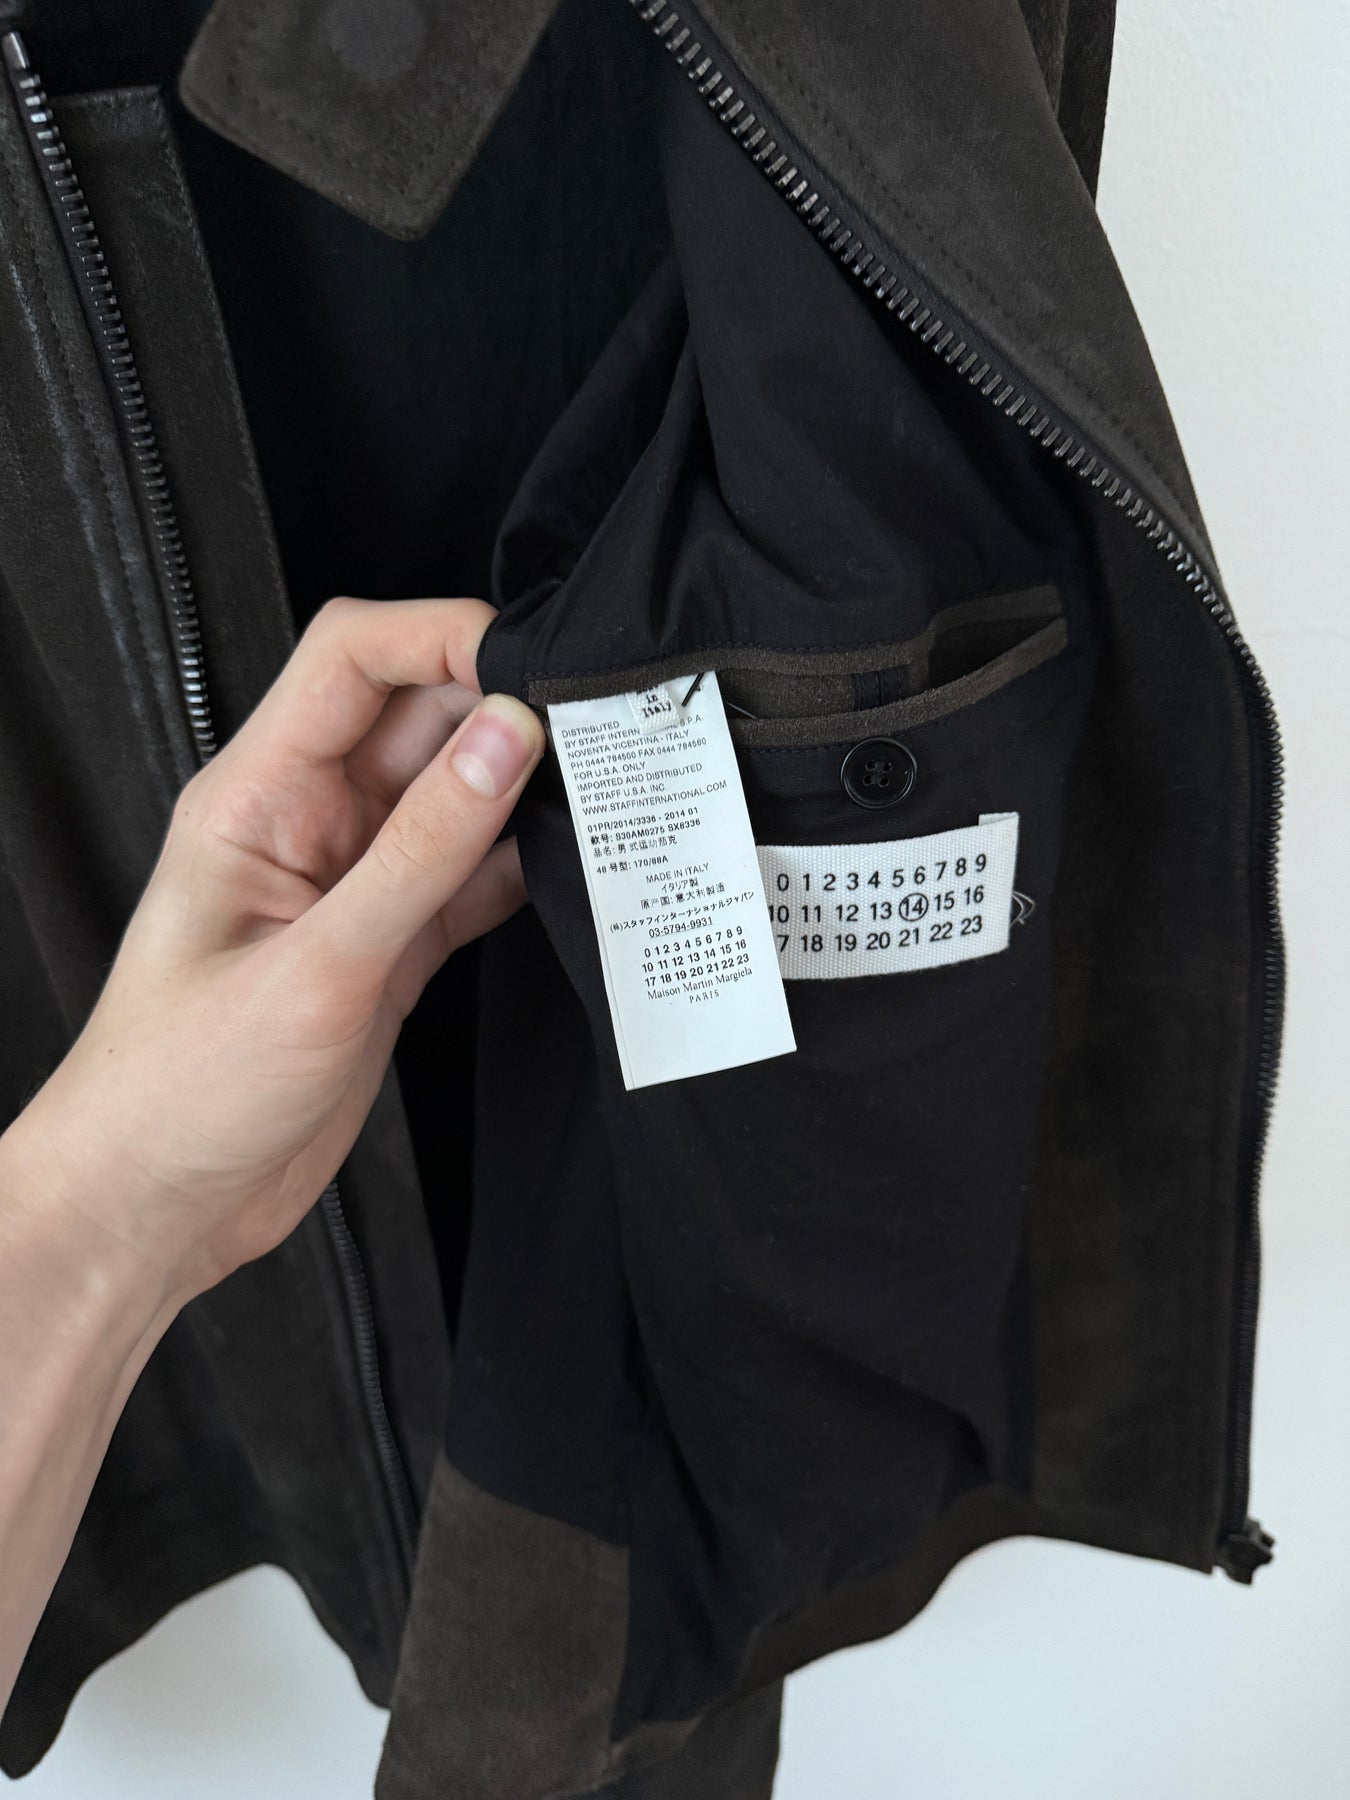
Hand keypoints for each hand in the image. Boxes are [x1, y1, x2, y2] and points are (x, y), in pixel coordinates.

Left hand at [0, 595, 543, 1308]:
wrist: (157, 1208)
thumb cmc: (178, 1092)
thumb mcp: (317, 966)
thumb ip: (422, 851)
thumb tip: (506, 739)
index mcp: (256, 796)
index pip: (353, 659)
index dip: (443, 635)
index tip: (531, 659)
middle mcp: (307, 824)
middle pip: (419, 720)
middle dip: (503, 712)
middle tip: (590, 736)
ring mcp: (352, 885)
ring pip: (456, 798)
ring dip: (522, 794)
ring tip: (596, 800)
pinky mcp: (388, 947)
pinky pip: (469, 879)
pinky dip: (520, 872)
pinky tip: (568, 876)